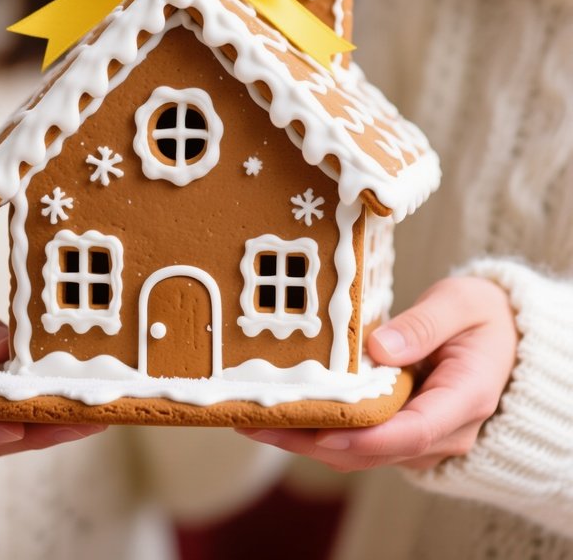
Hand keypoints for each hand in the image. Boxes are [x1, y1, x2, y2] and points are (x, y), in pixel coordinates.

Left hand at [238, 276, 516, 470]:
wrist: (504, 339)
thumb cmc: (484, 317)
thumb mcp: (463, 304)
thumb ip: (425, 325)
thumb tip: (379, 348)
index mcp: (465, 399)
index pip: (413, 432)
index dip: (364, 436)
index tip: (320, 430)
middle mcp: (443, 431)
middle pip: (373, 450)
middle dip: (312, 442)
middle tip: (258, 422)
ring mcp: (422, 436)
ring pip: (360, 452)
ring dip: (306, 440)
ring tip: (252, 417)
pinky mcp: (401, 429)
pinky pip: (359, 440)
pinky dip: (319, 430)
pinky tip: (281, 410)